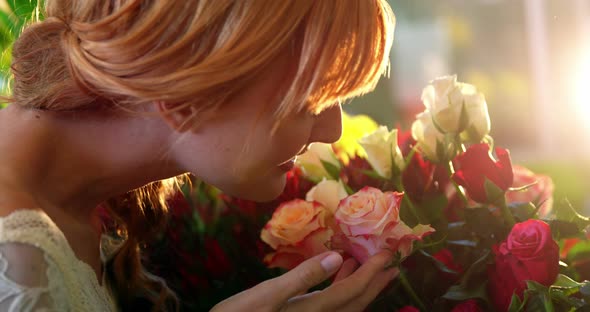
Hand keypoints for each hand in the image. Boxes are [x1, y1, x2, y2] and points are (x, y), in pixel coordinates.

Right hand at [210, 250, 398, 311]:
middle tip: (395, 261)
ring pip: (347, 303)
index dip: (373, 272)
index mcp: (313, 311)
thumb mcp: (267, 295)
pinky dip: (341, 286)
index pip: (352, 291)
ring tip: (374, 264)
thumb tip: (338, 258)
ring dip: (362, 283)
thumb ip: (303, 277)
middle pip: (357, 301)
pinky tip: (340, 269)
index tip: (389, 253)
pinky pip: (332, 302)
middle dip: (377, 281)